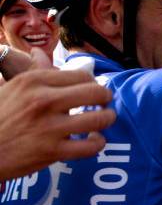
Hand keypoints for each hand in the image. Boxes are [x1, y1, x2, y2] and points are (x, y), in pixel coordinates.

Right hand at [0, 49, 115, 180]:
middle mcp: (43, 101)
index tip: (92, 89)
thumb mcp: (12, 88)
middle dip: (105, 97)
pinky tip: (94, 140)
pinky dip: (98, 143)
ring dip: (107, 118)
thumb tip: (39, 52)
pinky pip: (90, 146)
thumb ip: (35, 71)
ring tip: (105, 119)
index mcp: (34, 81)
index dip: (92, 83)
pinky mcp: (52, 152)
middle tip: (104, 102)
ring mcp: (49, 127)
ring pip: (98, 119)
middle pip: (96, 93)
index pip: (82, 75)